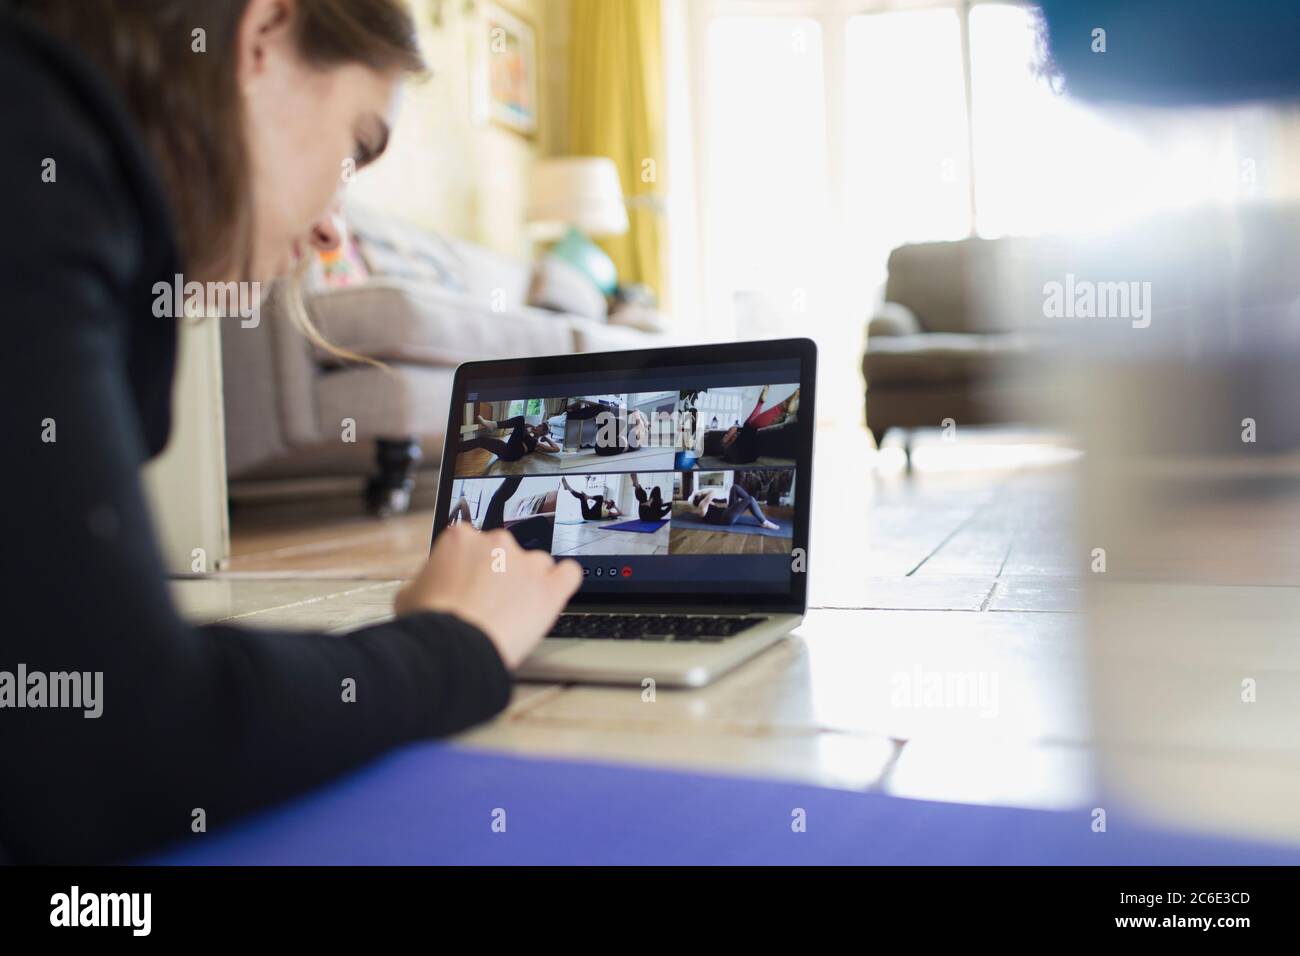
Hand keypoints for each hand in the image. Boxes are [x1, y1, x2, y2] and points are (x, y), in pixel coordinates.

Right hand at [395, 524, 581, 667]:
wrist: (453, 649)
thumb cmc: (430, 624)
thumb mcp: (409, 593)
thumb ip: (427, 577)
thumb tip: (429, 581)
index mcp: (461, 538)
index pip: (472, 544)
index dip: (470, 568)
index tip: (470, 585)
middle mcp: (497, 542)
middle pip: (505, 553)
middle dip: (499, 575)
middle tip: (489, 603)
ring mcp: (527, 562)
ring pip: (536, 564)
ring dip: (528, 582)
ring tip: (515, 610)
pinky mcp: (550, 587)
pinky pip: (569, 574)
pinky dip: (562, 583)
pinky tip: (552, 594)